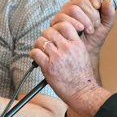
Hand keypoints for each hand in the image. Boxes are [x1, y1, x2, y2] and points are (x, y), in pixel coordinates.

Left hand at [31, 0, 114, 116]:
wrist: (83, 92)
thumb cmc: (82, 76)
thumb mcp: (82, 54)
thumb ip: (72, 43)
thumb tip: (59, 36)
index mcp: (77, 44)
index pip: (64, 25)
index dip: (57, 28)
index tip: (56, 35)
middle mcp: (67, 48)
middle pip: (49, 31)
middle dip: (46, 37)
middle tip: (47, 45)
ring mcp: (57, 57)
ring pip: (41, 41)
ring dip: (39, 46)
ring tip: (42, 53)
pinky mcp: (48, 67)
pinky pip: (35, 53)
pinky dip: (34, 55)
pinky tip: (38, 60)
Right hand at [45, 0, 115, 55]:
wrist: (85, 53)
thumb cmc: (94, 38)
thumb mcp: (105, 26)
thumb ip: (109, 13)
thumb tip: (109, 0)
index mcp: (84, 4)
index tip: (98, 6)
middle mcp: (72, 6)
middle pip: (81, 0)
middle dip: (91, 14)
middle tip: (96, 25)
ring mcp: (63, 14)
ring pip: (73, 9)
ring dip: (85, 20)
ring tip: (90, 30)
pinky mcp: (56, 23)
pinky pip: (64, 18)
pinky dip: (75, 24)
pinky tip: (81, 31)